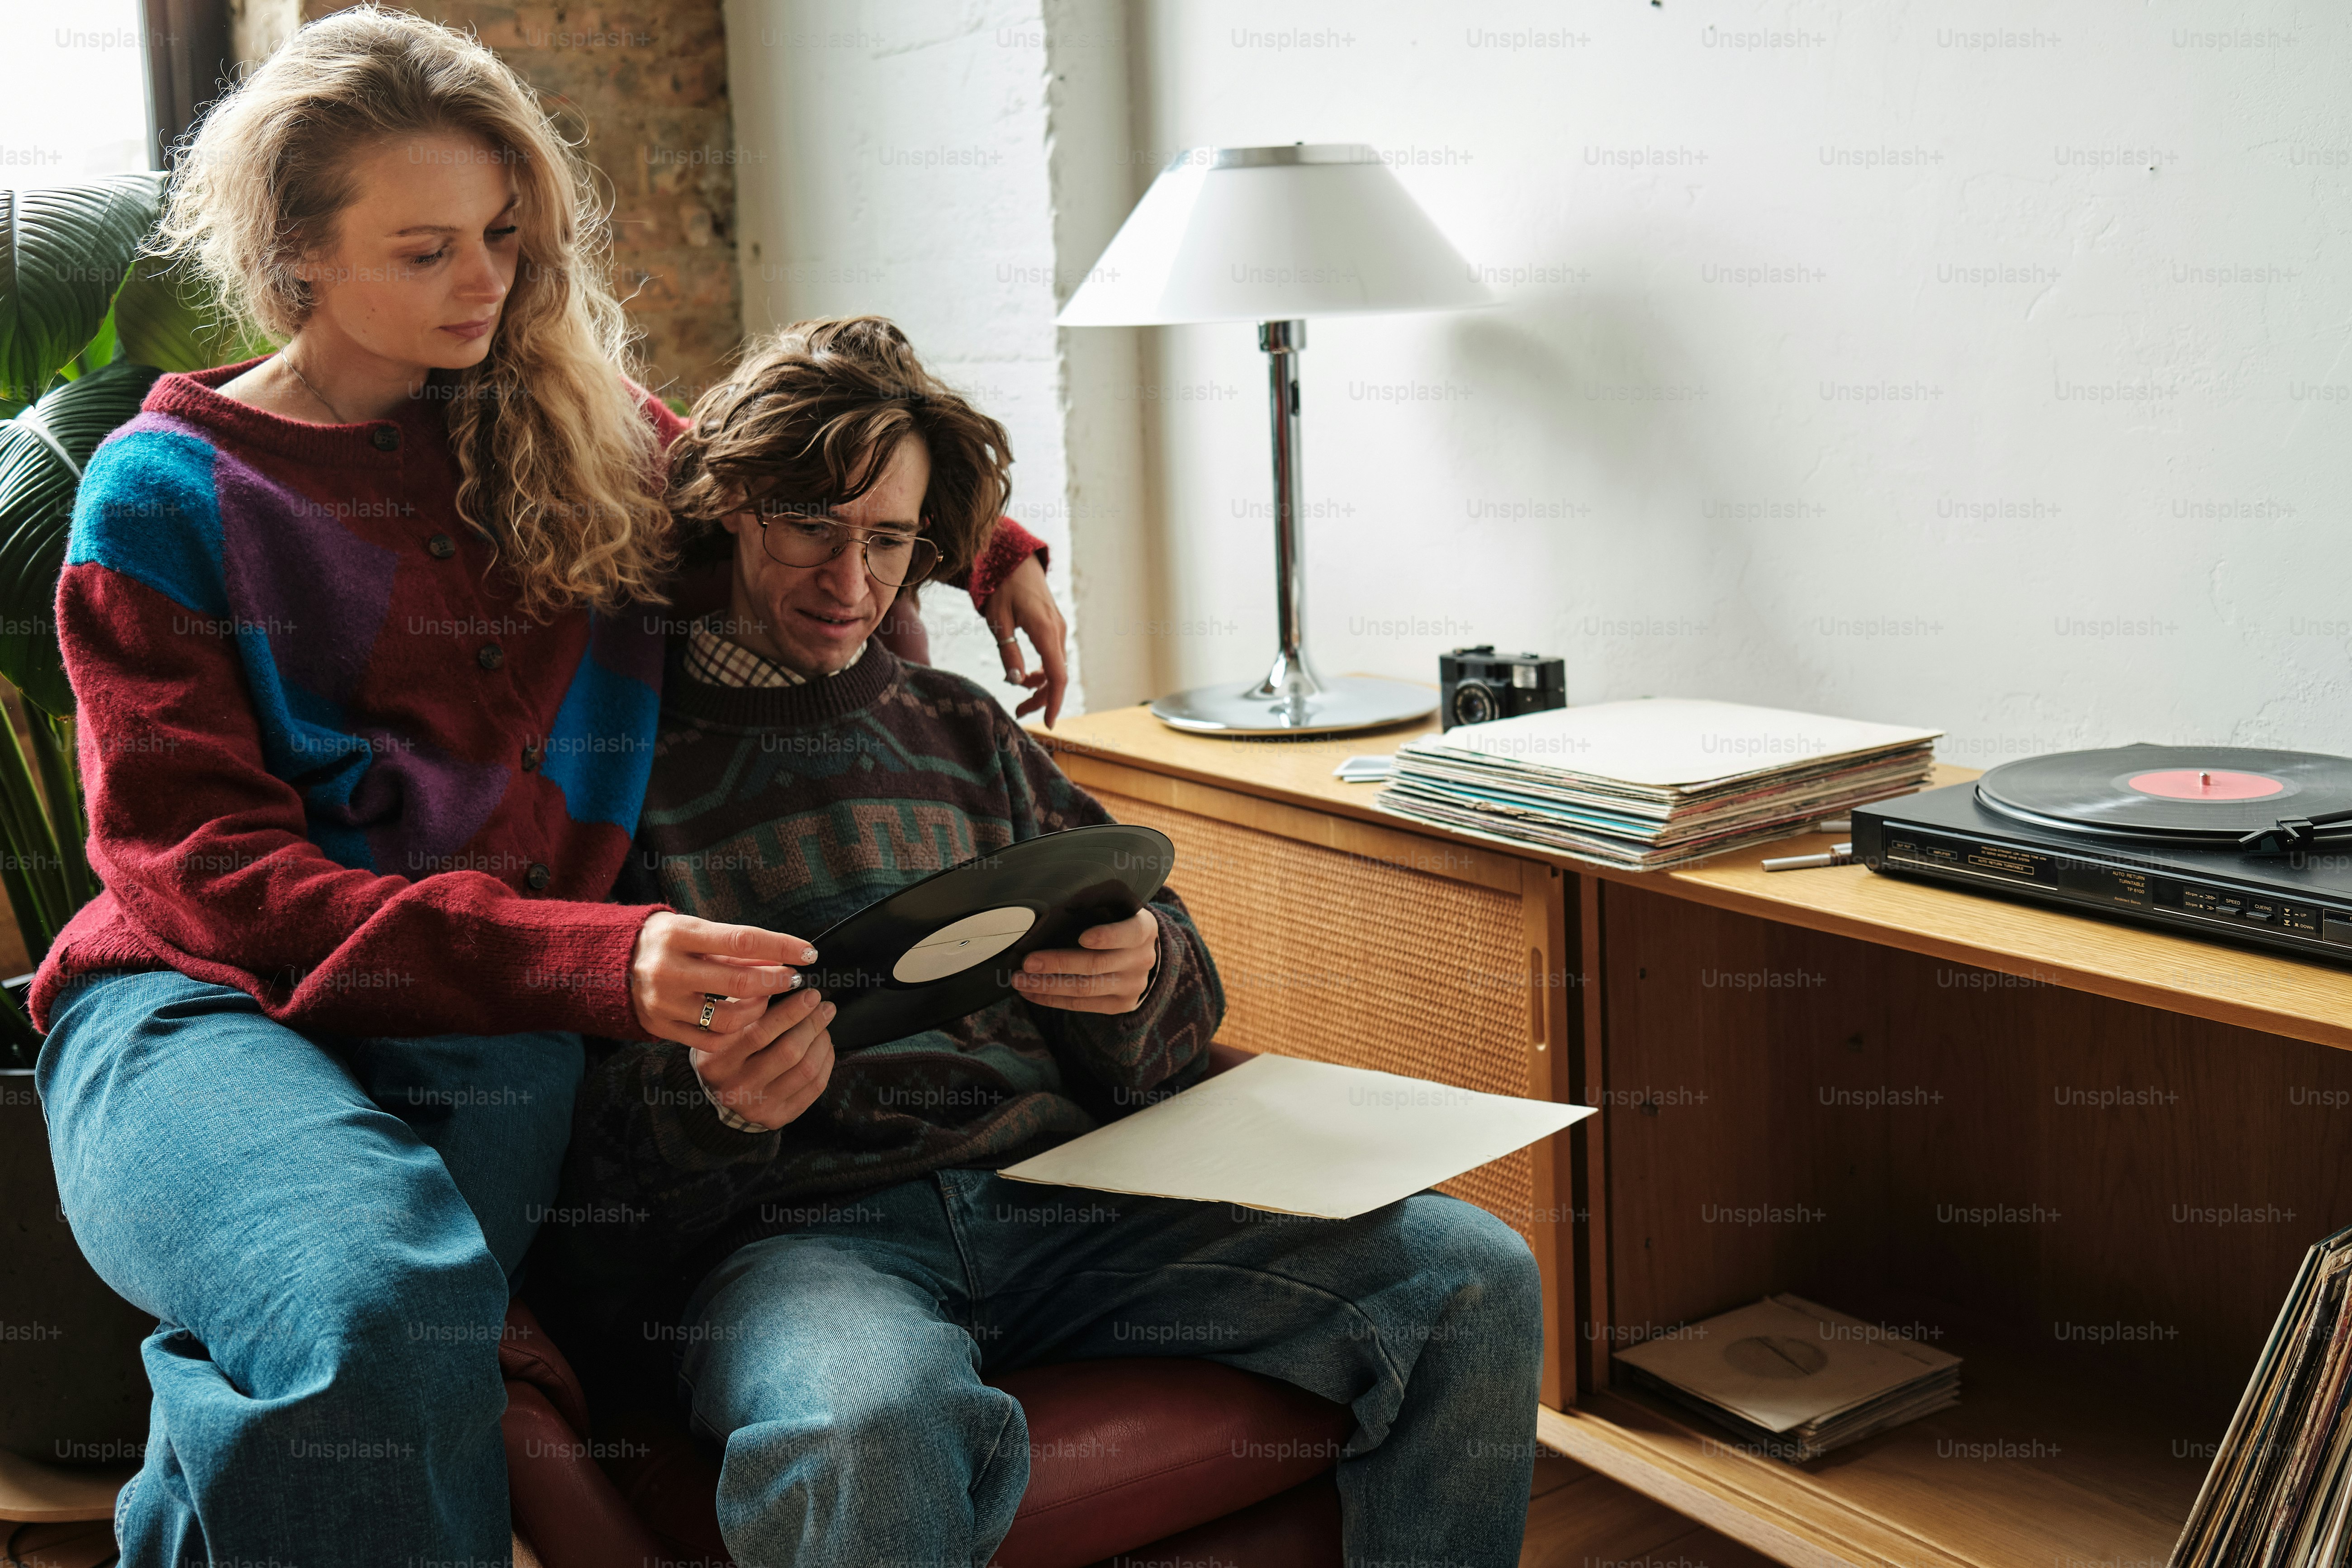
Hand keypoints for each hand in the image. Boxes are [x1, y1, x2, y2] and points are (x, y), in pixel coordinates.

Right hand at [629, 911, 813, 1048]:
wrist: (610, 964)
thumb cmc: (664, 941)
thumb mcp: (692, 929)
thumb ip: (731, 944)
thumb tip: (779, 957)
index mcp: (678, 935)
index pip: (742, 940)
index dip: (781, 947)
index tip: (808, 953)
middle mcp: (667, 969)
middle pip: (739, 980)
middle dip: (776, 981)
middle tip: (795, 980)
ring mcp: (662, 1002)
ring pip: (727, 1018)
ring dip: (758, 1010)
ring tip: (768, 1000)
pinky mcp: (660, 1027)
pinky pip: (709, 1039)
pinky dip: (734, 1033)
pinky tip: (747, 1021)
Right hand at [688, 984, 835, 1132]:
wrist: (718, 1095)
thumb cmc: (725, 1049)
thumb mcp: (721, 1026)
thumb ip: (744, 1004)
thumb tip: (783, 978)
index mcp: (718, 1061)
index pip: (761, 1032)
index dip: (791, 1011)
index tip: (810, 994)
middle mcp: (737, 1087)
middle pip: (789, 1052)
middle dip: (812, 1023)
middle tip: (824, 1006)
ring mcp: (758, 1106)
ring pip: (805, 1069)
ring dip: (822, 1040)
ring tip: (824, 1024)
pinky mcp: (778, 1117)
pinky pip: (814, 1087)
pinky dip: (826, 1061)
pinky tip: (824, 1045)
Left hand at [982, 553, 1068, 726]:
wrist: (1014, 558)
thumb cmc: (1001, 586)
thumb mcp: (998, 620)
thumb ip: (1008, 652)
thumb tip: (1017, 682)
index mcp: (1044, 630)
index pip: (1057, 676)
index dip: (1054, 702)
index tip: (1048, 723)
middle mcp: (1057, 630)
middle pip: (1057, 676)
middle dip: (1041, 698)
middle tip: (1019, 712)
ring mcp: (1059, 628)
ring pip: (1056, 667)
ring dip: (1040, 684)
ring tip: (1017, 692)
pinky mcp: (1055, 626)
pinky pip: (1053, 655)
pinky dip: (1042, 670)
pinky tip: (1025, 674)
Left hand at [1010, 907, 1158, 1013]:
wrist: (1139, 953)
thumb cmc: (1117, 920)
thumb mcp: (1116, 901)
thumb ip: (1097, 896)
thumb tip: (1070, 905)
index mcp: (1143, 929)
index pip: (1129, 934)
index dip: (1107, 936)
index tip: (1083, 937)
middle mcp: (1141, 960)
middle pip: (1097, 964)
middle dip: (1060, 963)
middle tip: (1028, 962)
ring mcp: (1131, 986)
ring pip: (1086, 988)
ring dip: (1048, 985)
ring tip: (1019, 980)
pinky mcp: (1118, 1005)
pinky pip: (1081, 1004)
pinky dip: (1052, 998)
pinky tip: (1029, 992)